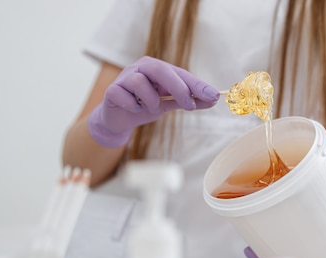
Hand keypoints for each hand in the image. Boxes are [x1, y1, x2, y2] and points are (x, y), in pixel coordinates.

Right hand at [88, 56, 220, 147]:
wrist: (118, 120)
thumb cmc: (145, 107)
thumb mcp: (168, 104)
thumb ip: (188, 101)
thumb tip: (212, 99)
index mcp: (157, 69)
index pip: (179, 73)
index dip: (196, 84)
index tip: (213, 96)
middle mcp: (141, 68)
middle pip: (160, 69)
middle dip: (178, 87)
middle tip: (189, 106)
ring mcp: (124, 78)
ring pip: (140, 82)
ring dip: (151, 100)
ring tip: (151, 108)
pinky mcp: (112, 91)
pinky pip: (124, 96)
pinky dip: (133, 106)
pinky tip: (134, 110)